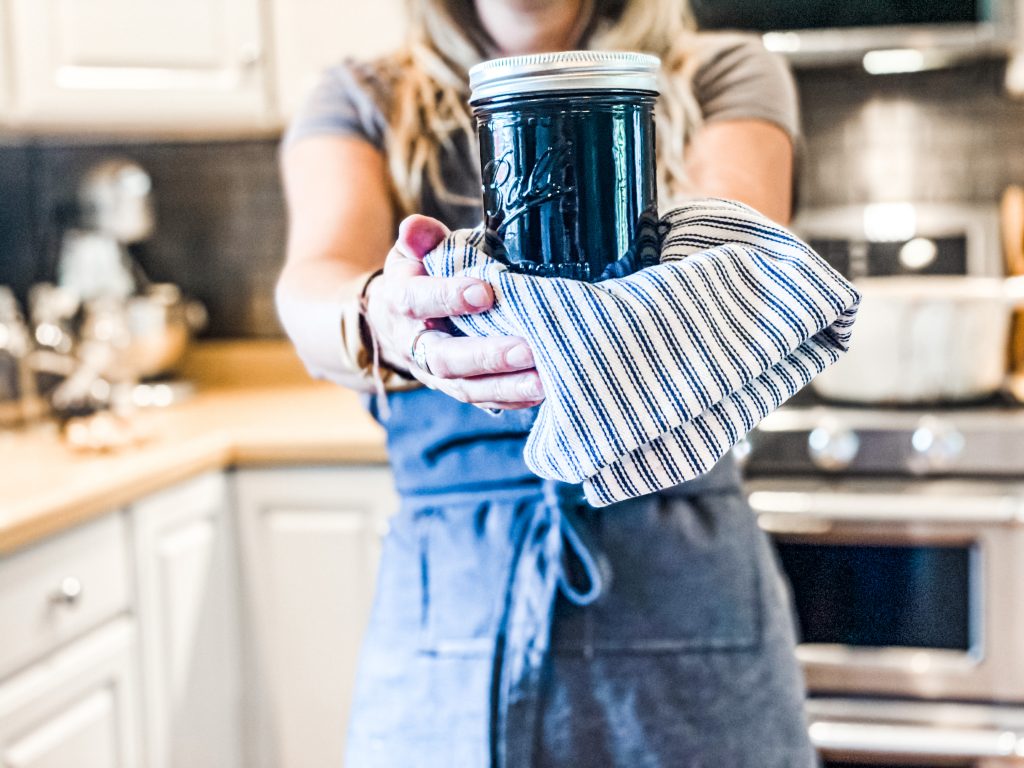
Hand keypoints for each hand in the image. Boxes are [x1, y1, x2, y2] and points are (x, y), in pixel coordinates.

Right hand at [364, 215, 543, 409]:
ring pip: (466, 387)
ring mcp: (436, 373)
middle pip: (444, 358)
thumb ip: (421, 238)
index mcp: (402, 301)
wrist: (399, 319)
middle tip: (526, 349)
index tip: (485, 292)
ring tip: (543, 381)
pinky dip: (513, 398)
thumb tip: (415, 227)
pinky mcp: (457, 387)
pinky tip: (544, 391)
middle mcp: (415, 343)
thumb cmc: (420, 274)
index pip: (418, 300)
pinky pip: (483, 400)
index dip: (448, 298)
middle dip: (486, 356)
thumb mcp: (414, 251)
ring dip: (505, 386)